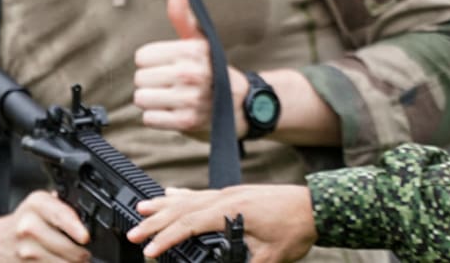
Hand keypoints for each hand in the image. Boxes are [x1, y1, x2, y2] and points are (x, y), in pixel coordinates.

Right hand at [0, 190, 89, 261]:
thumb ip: (61, 206)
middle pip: (69, 248)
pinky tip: (57, 261)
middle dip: (82, 253)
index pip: (60, 215)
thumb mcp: (38, 205)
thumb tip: (88, 215)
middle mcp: (29, 227)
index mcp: (36, 205)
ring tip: (71, 258)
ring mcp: (26, 252)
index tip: (84, 237)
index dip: (75, 228)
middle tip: (83, 250)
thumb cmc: (21, 223)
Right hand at [128, 185, 316, 262]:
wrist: (316, 206)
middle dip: (156, 221)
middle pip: (183, 208)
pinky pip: (201, 193)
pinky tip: (171, 194)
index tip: (149, 252)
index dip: (167, 239)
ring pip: (189, 197)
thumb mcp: (270, 257)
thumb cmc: (296, 228)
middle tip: (133, 234)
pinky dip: (183, 195)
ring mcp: (230, 193)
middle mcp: (226, 197)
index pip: (190, 224)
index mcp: (231, 209)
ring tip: (141, 209)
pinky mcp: (235, 193)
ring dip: (164, 205)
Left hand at [134, 0, 245, 138]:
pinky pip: (149, 118)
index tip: (168, 64)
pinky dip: (157, 116)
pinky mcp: (186, 122)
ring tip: (169, 96)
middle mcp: (191, 73)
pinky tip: (172, 110)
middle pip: (140, 78)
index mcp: (192, 50)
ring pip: (142, 98)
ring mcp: (190, 99)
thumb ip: (183, 15)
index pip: (142, 56)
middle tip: (169, 82)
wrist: (238, 104)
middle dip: (151, 81)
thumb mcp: (199, 39)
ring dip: (152, 99)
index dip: (152, 60)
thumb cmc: (211, 68)